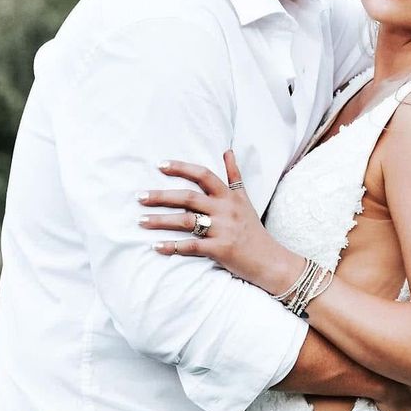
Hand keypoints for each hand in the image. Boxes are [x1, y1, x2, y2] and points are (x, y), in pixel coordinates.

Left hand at [141, 150, 304, 293]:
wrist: (270, 260)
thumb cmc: (253, 229)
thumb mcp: (245, 199)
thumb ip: (234, 175)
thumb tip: (227, 150)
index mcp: (229, 196)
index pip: (203, 175)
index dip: (181, 168)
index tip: (160, 165)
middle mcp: (225, 210)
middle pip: (189, 198)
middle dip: (162, 196)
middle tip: (139, 197)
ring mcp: (223, 230)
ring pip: (187, 221)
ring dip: (161, 221)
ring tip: (141, 221)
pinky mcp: (220, 250)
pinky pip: (192, 247)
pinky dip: (173, 247)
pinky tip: (157, 247)